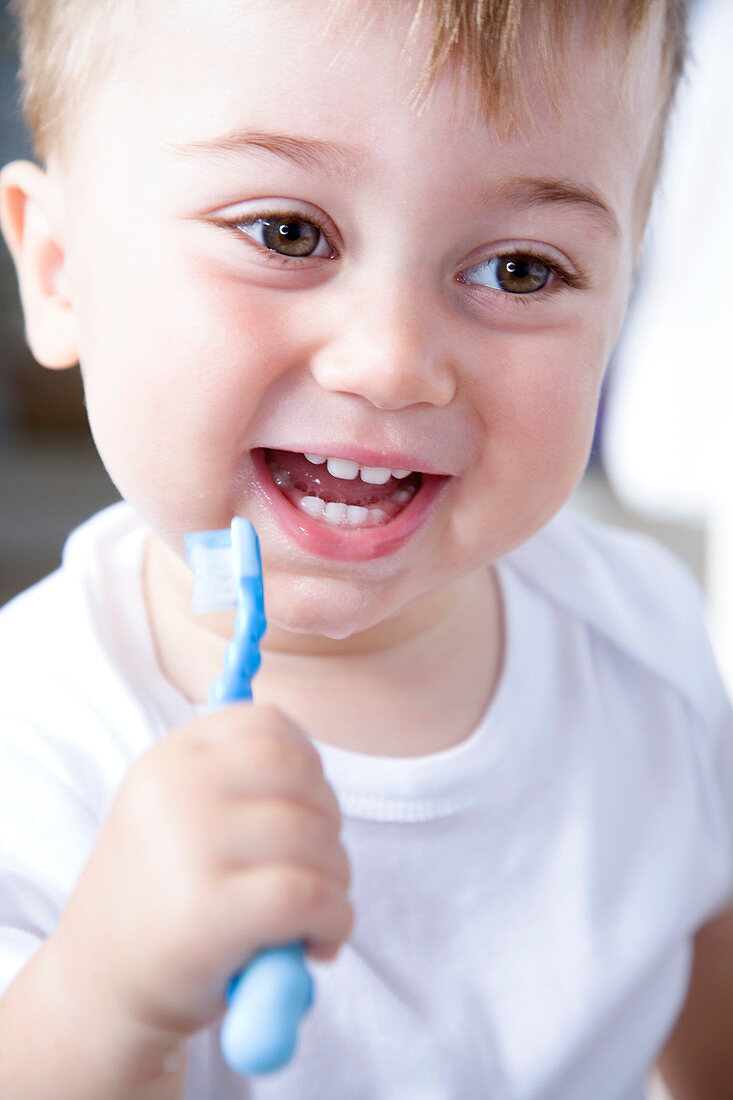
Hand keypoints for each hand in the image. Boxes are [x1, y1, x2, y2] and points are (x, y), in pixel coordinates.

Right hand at [51, 705, 351, 1048]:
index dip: (308, 761)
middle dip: (329, 820)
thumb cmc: (159, 901)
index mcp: (169, 759)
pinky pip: (311, 895)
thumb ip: (231, 781)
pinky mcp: (209, 913)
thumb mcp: (173, 815)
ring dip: (337, 879)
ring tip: (315, 916)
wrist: (97, 989)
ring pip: (315, 837)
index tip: (308, 806)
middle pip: (300, 773)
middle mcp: (177, 790)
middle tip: (320, 869)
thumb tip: (311, 763)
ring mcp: (190, 846)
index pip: (268, 724)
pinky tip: (318, 943)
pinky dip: (336, 920)